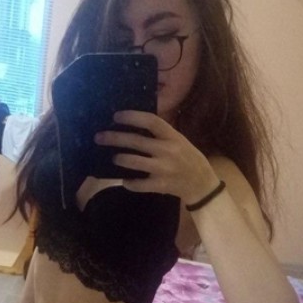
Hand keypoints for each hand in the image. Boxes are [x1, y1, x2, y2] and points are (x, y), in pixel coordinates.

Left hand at [94, 110, 219, 203]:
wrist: (203, 184)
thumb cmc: (188, 158)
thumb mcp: (179, 141)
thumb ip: (161, 134)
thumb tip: (134, 124)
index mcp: (173, 136)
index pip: (151, 121)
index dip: (132, 117)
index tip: (116, 116)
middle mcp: (168, 150)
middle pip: (137, 141)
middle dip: (115, 138)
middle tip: (99, 137)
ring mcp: (164, 169)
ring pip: (135, 162)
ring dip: (121, 159)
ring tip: (113, 158)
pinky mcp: (162, 185)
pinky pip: (140, 184)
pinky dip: (130, 183)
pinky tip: (125, 181)